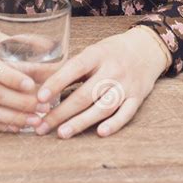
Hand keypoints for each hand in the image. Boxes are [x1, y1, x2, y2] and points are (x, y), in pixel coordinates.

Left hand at [32, 27, 167, 138]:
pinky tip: (100, 133)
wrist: (146, 49)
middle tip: (42, 125)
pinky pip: (126, 114)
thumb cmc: (111, 52)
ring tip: (62, 133)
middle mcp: (112, 70)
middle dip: (62, 112)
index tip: (40, 98)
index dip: (57, 83)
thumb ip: (69, 68)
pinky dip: (114, 124)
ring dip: (82, 121)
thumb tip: (36, 79)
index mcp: (97, 54)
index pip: (74, 69)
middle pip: (85, 94)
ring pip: (103, 107)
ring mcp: (126, 85)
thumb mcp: (91, 52)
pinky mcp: (138, 98)